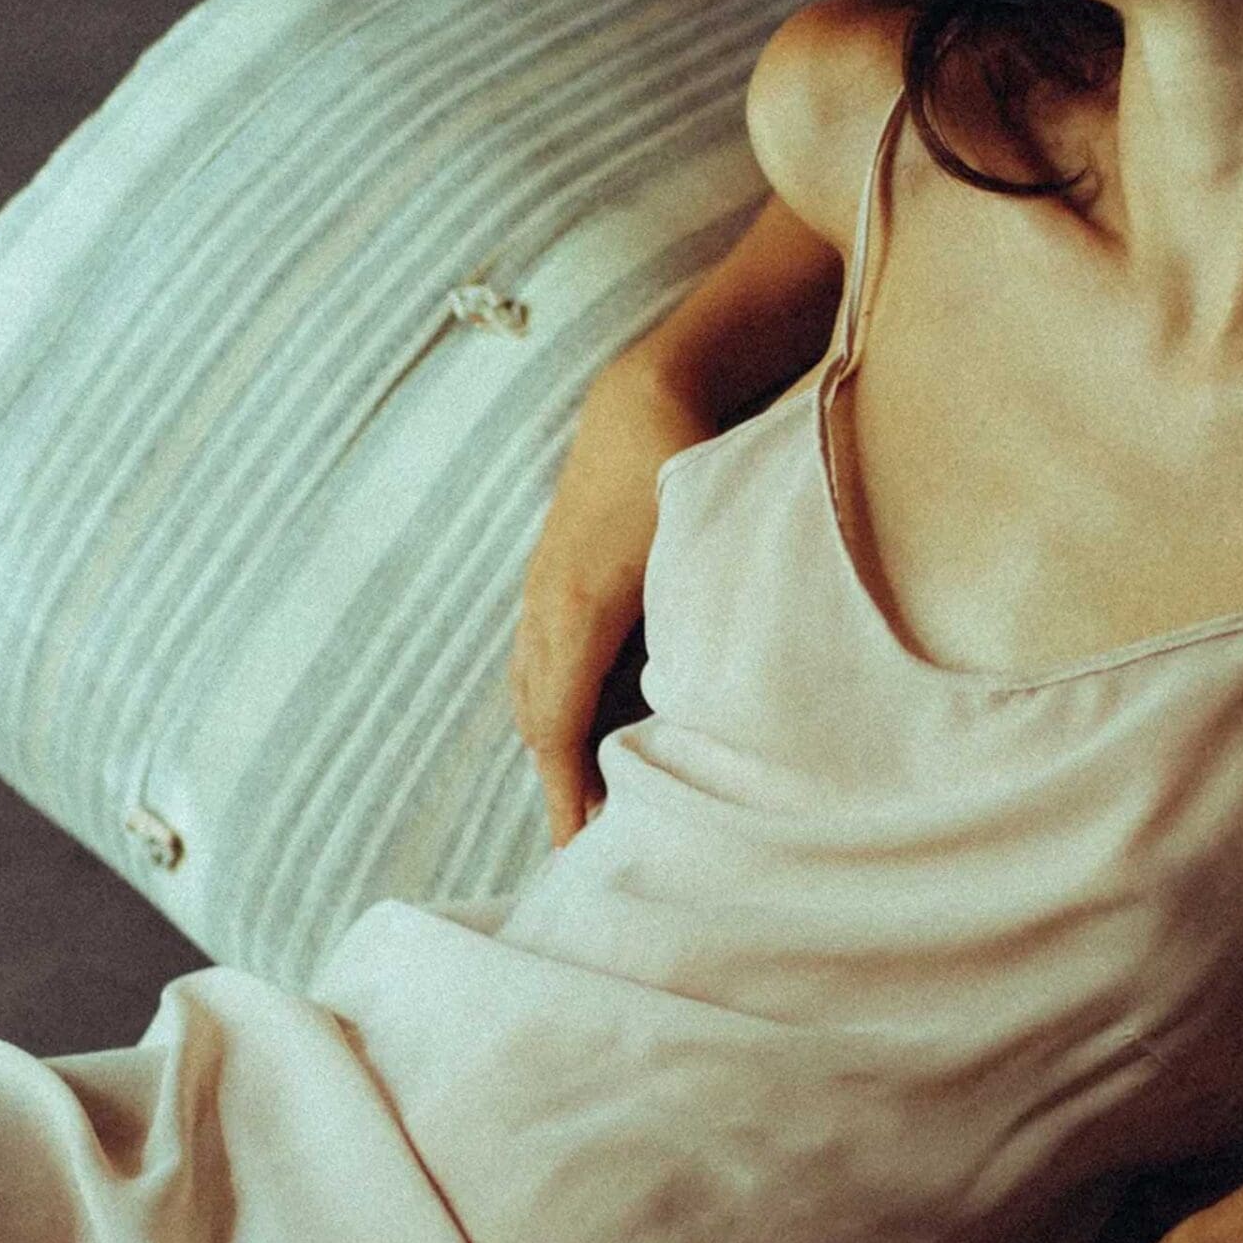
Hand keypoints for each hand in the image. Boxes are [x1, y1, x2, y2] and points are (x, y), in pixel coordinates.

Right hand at [509, 360, 713, 846]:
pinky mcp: (552, 577)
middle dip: (557, 782)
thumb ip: (698, 631)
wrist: (644, 398)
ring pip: (535, 690)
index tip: (578, 845)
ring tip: (590, 796)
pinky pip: (542, 660)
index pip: (559, 726)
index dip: (566, 791)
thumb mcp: (695, 553)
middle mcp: (545, 608)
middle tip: (587, 843)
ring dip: (556, 745)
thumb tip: (707, 711)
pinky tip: (593, 723)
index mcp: (577, 612)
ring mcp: (541, 591)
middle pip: (538, 719)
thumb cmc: (682, 471)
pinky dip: (559, 703)